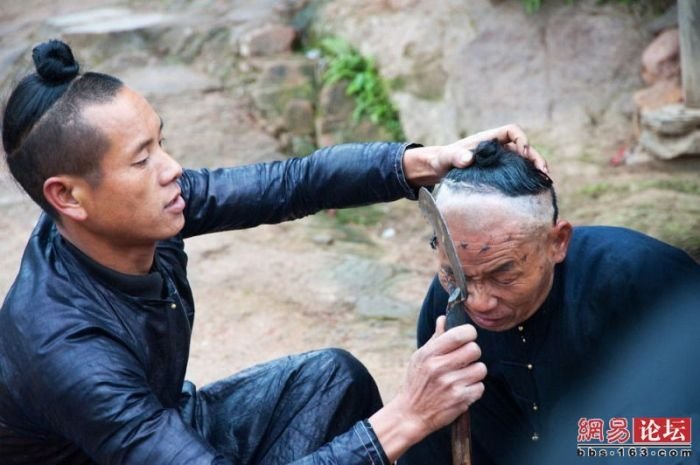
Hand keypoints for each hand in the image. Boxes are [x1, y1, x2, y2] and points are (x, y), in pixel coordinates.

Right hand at [368, 316, 486, 460]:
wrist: (411, 414)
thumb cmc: (416, 382)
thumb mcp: (420, 357)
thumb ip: (436, 338)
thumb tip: (444, 318)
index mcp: (429, 354)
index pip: (458, 335)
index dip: (469, 333)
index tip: (468, 336)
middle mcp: (440, 368)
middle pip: (474, 349)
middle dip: (472, 353)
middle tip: (465, 359)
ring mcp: (451, 384)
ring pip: (480, 369)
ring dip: (474, 372)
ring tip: (462, 376)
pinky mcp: (460, 400)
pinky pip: (480, 387)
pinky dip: (474, 388)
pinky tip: (461, 389)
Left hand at [403, 124, 547, 185]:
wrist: (438, 171)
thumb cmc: (442, 160)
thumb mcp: (446, 158)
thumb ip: (455, 157)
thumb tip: (468, 159)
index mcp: (489, 139)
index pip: (511, 131)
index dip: (520, 138)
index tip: (523, 151)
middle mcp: (498, 149)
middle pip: (524, 148)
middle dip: (535, 158)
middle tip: (543, 173)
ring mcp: (500, 162)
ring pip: (524, 163)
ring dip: (535, 171)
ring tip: (544, 184)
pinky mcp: (499, 176)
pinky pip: (517, 176)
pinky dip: (526, 182)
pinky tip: (532, 193)